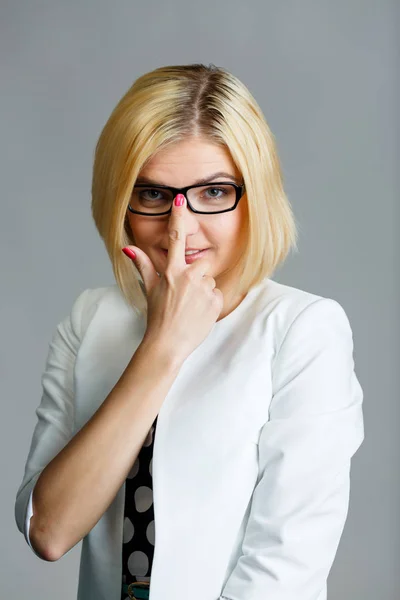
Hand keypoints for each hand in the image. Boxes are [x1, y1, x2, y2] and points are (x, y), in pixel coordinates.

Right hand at [122, 193, 222, 363]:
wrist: (168, 344)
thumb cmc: (157, 317)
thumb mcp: (149, 288)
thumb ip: (143, 264)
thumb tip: (127, 247)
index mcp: (172, 271)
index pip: (176, 238)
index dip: (178, 217)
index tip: (181, 199)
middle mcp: (189, 277)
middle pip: (202, 263)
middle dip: (197, 273)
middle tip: (186, 292)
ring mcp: (204, 289)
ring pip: (209, 281)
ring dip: (203, 291)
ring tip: (190, 306)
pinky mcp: (216, 301)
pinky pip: (217, 294)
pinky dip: (210, 302)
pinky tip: (199, 313)